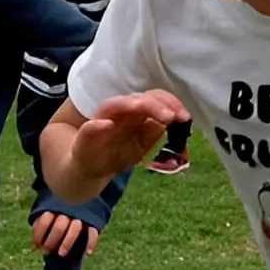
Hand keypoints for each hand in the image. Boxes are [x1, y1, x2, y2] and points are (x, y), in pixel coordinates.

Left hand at [31, 212, 98, 257]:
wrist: (83, 192)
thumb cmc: (60, 207)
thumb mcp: (48, 209)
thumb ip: (41, 222)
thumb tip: (36, 244)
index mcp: (54, 206)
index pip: (45, 221)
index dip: (39, 234)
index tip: (37, 245)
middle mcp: (67, 210)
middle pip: (59, 226)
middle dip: (51, 241)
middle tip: (47, 251)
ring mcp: (81, 215)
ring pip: (75, 229)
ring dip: (67, 243)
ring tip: (61, 254)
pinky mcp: (93, 220)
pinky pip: (92, 232)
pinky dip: (90, 243)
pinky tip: (86, 253)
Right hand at [71, 90, 188, 177]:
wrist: (85, 170)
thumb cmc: (113, 153)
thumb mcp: (139, 146)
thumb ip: (152, 133)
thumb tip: (170, 121)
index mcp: (133, 115)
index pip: (152, 100)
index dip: (169, 104)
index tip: (185, 116)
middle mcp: (117, 114)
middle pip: (136, 100)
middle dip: (154, 104)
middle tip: (171, 115)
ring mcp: (100, 123)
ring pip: (113, 106)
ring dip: (129, 105)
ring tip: (143, 107)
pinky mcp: (85, 138)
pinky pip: (89, 129)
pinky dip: (96, 126)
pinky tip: (106, 125)